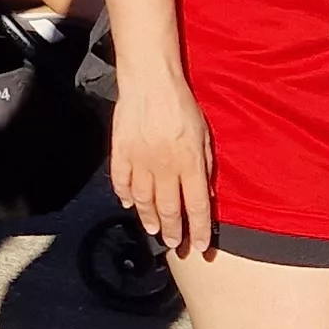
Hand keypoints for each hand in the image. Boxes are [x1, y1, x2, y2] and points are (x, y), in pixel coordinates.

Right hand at [109, 72, 214, 255]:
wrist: (151, 82)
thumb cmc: (182, 105)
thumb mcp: (205, 135)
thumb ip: (206, 165)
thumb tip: (206, 192)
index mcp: (190, 163)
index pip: (196, 205)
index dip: (199, 229)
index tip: (201, 246)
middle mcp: (165, 167)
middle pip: (169, 209)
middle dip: (173, 231)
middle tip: (174, 244)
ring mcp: (140, 161)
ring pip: (144, 200)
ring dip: (149, 218)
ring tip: (153, 229)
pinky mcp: (121, 152)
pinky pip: (121, 181)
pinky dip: (124, 195)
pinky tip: (128, 203)